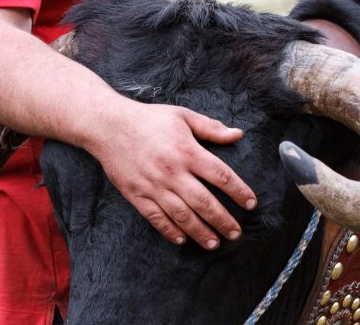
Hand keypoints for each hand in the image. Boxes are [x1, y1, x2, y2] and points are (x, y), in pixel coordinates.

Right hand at [88, 100, 256, 249]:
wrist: (108, 126)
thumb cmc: (149, 119)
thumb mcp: (182, 116)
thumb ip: (211, 128)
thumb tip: (237, 134)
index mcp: (187, 151)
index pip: (221, 176)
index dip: (239, 191)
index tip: (251, 203)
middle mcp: (172, 172)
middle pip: (204, 202)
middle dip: (223, 220)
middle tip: (236, 233)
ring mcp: (154, 186)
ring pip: (182, 216)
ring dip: (200, 232)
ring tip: (215, 243)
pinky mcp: (137, 195)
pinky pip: (156, 218)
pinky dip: (170, 231)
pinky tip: (183, 240)